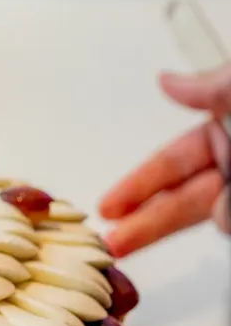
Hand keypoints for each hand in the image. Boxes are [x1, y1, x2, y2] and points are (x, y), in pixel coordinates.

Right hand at [99, 64, 229, 256]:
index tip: (107, 207)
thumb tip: (167, 80)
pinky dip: (228, 219)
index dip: (136, 185)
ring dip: (215, 215)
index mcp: (228, 130)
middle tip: (111, 245)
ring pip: (216, 217)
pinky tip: (227, 212)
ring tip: (223, 206)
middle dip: (143, 224)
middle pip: (181, 200)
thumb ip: (210, 89)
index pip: (171, 162)